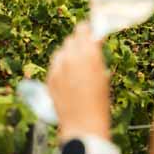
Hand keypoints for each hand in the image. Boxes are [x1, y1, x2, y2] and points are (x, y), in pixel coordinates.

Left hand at [46, 22, 110, 138]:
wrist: (83, 124)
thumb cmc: (99, 102)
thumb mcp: (103, 75)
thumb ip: (95, 57)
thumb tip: (92, 44)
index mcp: (89, 54)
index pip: (83, 29)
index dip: (87, 30)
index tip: (90, 32)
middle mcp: (71, 56)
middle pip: (71, 39)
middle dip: (78, 42)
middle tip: (84, 50)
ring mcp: (58, 67)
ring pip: (61, 51)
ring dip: (68, 54)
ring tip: (76, 66)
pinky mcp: (49, 77)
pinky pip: (55, 64)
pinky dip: (61, 66)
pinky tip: (68, 77)